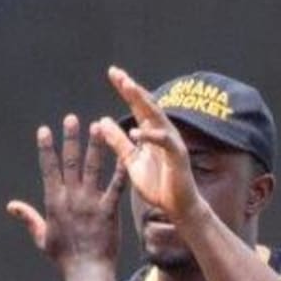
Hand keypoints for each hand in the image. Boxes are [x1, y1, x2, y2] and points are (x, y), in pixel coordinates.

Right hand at [11, 114, 124, 271]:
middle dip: (71, 139)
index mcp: (54, 201)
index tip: (45, 130)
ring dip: (95, 146)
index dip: (46, 148)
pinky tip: (124, 154)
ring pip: (93, 168)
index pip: (48, 168)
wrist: (86, 271)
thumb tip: (11, 206)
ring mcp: (90, 203)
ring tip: (98, 126)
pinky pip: (116, 186)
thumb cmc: (64, 257)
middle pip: (71, 162)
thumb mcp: (41, 236)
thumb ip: (28, 218)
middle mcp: (71, 198)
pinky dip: (120, 170)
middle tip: (71, 119)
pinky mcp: (109, 210)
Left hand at [90, 66, 202, 221]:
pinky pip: (164, 141)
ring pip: (157, 117)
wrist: (177, 207)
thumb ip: (118, 142)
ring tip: (128, 88)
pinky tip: (135, 131)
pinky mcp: (177, 155)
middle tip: (118, 74)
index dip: (126, 89)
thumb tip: (102, 121)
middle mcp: (162, 132)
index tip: (113, 73)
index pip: (137, 106)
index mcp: (150, 132)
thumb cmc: (157, 184)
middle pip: (147, 105)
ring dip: (143, 102)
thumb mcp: (131, 161)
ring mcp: (171, 142)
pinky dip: (150, 136)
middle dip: (132, 89)